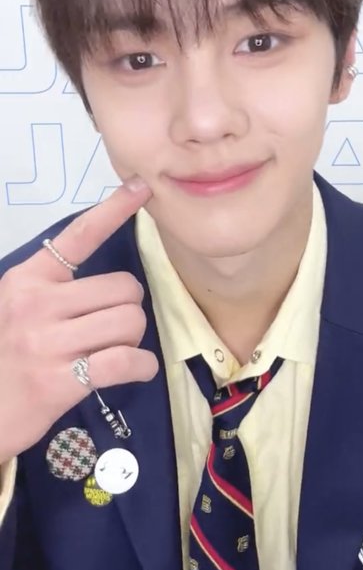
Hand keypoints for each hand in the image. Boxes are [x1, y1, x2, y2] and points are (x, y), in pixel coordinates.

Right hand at [0, 176, 158, 462]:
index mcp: (27, 279)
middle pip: (123, 287)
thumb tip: (110, 284)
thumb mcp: (14, 308)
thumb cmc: (3, 357)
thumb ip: (53, 289)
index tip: (142, 188)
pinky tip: (135, 369)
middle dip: (129, 307)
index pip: (79, 235)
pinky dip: (142, 366)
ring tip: (115, 350)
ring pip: (129, 321)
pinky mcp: (60, 381)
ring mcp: (47, 343)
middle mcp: (37, 303)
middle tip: (112, 327)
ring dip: (134, 338)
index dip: (114, 209)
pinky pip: (126, 361)